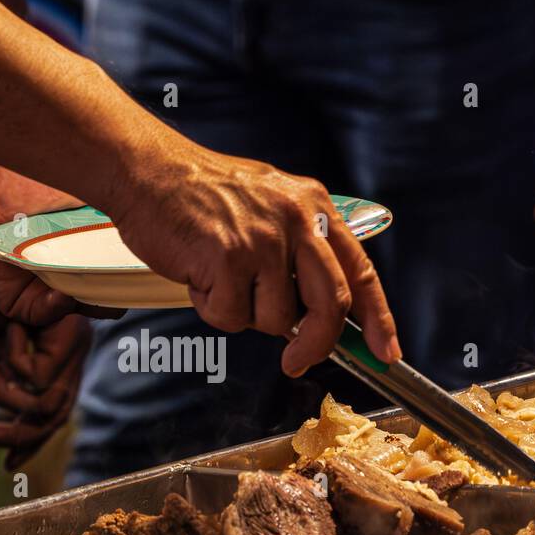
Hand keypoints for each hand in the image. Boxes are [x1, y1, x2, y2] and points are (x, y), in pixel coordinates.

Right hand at [0, 315, 91, 467]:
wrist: (21, 260)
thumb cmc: (10, 302)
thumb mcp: (3, 348)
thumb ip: (4, 376)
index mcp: (61, 369)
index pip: (52, 418)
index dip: (31, 444)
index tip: (8, 466)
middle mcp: (73, 364)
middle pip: (54, 420)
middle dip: (16, 436)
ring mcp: (78, 351)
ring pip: (45, 404)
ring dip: (3, 394)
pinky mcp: (73, 341)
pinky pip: (36, 376)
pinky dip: (13, 356)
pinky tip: (12, 329)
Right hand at [104, 127, 399, 377]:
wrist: (148, 172)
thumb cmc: (200, 195)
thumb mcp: (268, 206)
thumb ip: (298, 251)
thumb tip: (317, 312)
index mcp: (313, 208)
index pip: (360, 272)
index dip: (378, 319)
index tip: (385, 352)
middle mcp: (297, 221)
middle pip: (330, 304)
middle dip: (317, 344)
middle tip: (297, 362)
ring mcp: (264, 240)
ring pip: (275, 318)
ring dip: (244, 313)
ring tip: (219, 278)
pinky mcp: (229, 258)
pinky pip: (232, 317)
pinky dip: (212, 308)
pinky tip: (199, 276)